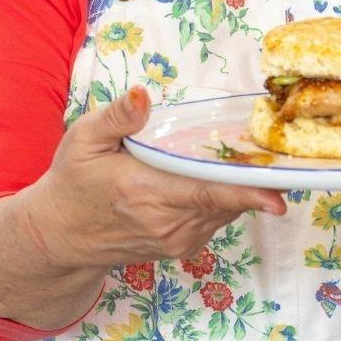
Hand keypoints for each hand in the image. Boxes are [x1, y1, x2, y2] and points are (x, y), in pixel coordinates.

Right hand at [21, 86, 285, 274]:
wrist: (60, 235)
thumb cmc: (73, 181)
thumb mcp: (83, 139)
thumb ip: (117, 116)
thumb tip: (143, 94)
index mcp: (146, 193)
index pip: (208, 193)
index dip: (248, 192)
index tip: (280, 192)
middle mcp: (169, 223)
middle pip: (228, 198)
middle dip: (253, 173)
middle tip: (272, 142)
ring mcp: (179, 239)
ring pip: (228, 207)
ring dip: (242, 183)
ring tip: (249, 152)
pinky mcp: (184, 246)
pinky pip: (218, 215)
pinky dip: (226, 195)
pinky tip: (220, 173)